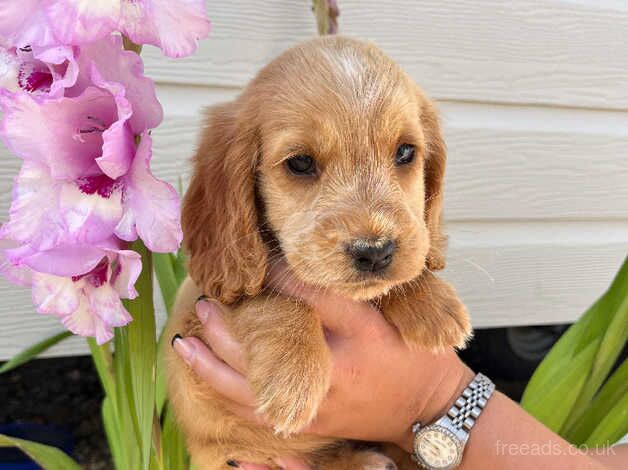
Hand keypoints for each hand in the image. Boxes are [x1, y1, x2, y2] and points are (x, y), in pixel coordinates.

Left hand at [172, 264, 473, 468]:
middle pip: (253, 356)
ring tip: (184, 344)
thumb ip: (331, 295)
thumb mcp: (377, 319)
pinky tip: (211, 380)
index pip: (292, 306)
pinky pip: (254, 414)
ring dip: (209, 367)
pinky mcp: (307, 423)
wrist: (429, 410)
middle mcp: (316, 384)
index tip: (247, 265)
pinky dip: (227, 395)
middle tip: (202, 305)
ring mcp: (308, 409)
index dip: (266, 282)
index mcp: (338, 351)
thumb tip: (287, 270)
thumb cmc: (408, 359)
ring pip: (243, 393)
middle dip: (220, 330)